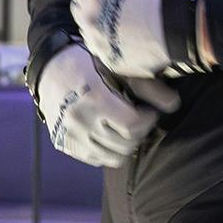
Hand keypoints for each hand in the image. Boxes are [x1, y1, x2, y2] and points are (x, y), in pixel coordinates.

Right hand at [33, 44, 180, 168]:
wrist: (48, 68)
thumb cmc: (85, 63)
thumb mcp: (115, 67)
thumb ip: (147, 86)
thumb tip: (174, 105)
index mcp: (94, 100)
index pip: (133, 126)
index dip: (148, 119)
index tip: (148, 111)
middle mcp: (80, 121)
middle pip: (126, 143)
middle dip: (139, 132)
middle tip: (138, 119)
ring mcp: (70, 135)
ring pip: (113, 157)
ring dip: (126, 144)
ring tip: (125, 128)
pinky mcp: (64, 144)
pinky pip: (96, 159)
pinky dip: (107, 151)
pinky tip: (109, 135)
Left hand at [66, 0, 205, 78]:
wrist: (181, 31)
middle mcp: (89, 20)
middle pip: (78, 7)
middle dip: (89, 2)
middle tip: (112, 1)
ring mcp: (98, 43)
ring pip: (87, 29)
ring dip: (96, 23)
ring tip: (120, 20)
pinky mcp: (109, 60)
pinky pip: (100, 48)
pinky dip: (107, 41)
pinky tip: (124, 37)